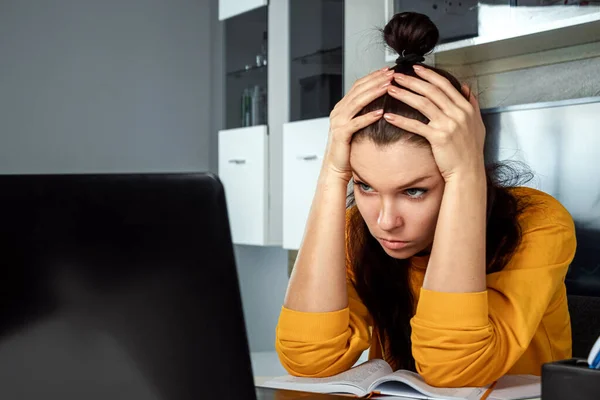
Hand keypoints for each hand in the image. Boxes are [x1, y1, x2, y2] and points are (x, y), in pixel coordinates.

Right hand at [323, 67, 392, 181]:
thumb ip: (362, 113)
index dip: (373, 77)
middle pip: (358, 90)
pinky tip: (380, 112)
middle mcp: (338, 112)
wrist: (335, 167)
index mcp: (342, 107)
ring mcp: (338, 122)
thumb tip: (379, 102)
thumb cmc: (347, 148)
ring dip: (374, 93)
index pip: (358, 86)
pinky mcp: (341, 134)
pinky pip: (356, 123)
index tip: (388, 71)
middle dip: (375, 80)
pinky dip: (368, 116)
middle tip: (391, 74)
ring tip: (388, 86)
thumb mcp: (355, 126)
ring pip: (357, 102)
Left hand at [383, 65, 485, 181]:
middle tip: (397, 76)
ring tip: (391, 90)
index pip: (444, 85)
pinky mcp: (438, 137)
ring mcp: (448, 125)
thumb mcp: (477, 123)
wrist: (468, 171)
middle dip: (412, 81)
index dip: (429, 75)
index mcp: (465, 107)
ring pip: (422, 103)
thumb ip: (472, 104)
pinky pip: (416, 125)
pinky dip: (401, 120)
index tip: (416, 68)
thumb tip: (465, 88)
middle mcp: (458, 113)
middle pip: (431, 91)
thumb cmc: (470, 151)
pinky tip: (389, 116)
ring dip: (404, 95)